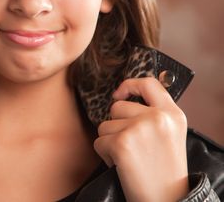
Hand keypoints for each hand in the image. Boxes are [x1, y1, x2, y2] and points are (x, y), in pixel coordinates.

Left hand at [94, 77, 188, 201]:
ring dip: (111, 142)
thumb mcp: (170, 135)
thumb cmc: (165, 172)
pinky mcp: (121, 143)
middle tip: (134, 148)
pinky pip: (99, 142)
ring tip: (130, 158)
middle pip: (118, 107)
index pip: (149, 83)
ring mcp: (139, 129)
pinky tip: (123, 166)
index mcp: (173, 114)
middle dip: (117, 126)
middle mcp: (157, 118)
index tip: (119, 93)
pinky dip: (106, 156)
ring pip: (105, 125)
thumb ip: (154, 115)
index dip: (130, 85)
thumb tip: (123, 98)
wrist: (167, 200)